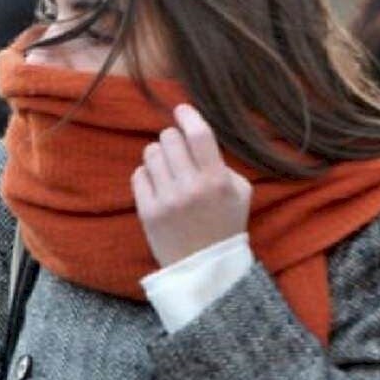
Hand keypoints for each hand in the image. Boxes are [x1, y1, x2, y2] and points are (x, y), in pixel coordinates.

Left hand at [131, 104, 251, 267]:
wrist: (206, 268)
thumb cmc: (225, 226)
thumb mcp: (240, 192)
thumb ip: (222, 163)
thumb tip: (196, 137)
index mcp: (217, 181)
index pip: (199, 134)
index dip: (188, 116)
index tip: (181, 110)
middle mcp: (191, 188)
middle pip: (170, 138)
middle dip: (173, 139)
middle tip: (179, 151)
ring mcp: (166, 200)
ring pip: (151, 153)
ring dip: (160, 156)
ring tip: (169, 170)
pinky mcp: (147, 211)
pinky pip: (139, 174)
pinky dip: (147, 175)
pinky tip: (159, 186)